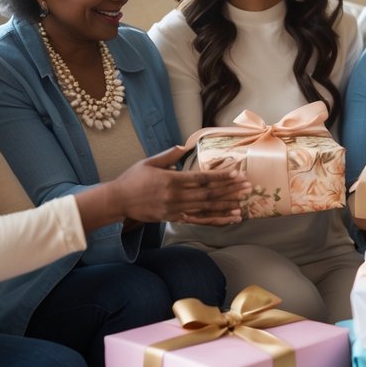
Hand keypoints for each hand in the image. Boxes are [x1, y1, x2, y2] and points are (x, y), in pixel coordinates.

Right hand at [113, 145, 249, 225]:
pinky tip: (229, 219)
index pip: (201, 178)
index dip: (221, 177)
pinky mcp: (174, 218)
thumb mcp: (149, 162)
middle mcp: (175, 196)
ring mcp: (175, 209)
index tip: (236, 174)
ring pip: (206, 208)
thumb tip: (184, 145)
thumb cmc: (132, 179)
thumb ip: (169, 155)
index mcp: (171, 180)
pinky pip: (199, 220)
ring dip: (226, 206)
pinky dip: (215, 220)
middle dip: (230, 190)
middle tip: (247, 187)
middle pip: (208, 194)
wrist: (117, 201)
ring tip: (243, 204)